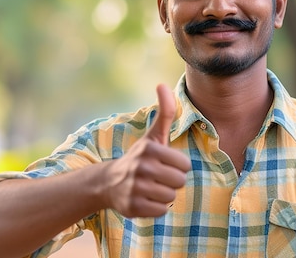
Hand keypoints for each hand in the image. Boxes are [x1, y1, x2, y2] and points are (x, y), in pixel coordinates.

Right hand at [103, 84, 191, 217]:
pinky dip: (157, 207)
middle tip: (159, 177)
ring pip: (170, 197)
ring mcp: (135, 188)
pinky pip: (161, 211)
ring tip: (152, 187)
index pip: (185, 165)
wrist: (110, 182)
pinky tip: (146, 198)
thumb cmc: (141, 157)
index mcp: (150, 149)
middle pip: (179, 182)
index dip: (178, 166)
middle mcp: (141, 168)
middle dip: (172, 181)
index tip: (166, 164)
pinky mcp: (132, 207)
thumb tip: (162, 84)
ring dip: (165, 194)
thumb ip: (165, 112)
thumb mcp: (154, 135)